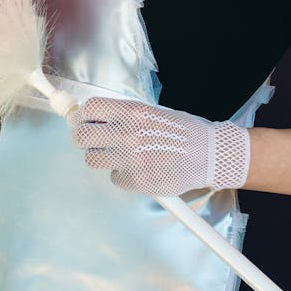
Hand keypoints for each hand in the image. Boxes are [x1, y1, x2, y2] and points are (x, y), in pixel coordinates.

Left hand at [70, 97, 250, 195]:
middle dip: (84, 138)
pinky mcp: (136, 181)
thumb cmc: (183, 131)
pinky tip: (139, 168)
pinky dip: (123, 174)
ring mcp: (131, 159)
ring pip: (92, 159)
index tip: (87, 120)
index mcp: (132, 111)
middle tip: (93, 139)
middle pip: (81, 137)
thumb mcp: (154, 111)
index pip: (89, 109)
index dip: (85, 115)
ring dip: (101, 156)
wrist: (209, 155)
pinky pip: (114, 177)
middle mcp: (128, 133)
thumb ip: (125, 115)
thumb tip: (95, 118)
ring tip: (119, 154)